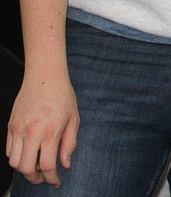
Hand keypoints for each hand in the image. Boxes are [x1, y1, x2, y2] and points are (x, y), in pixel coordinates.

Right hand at [6, 68, 78, 186]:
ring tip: (35, 167)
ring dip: (23, 169)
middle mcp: (32, 132)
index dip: (52, 178)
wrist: (44, 76)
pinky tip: (27, 154)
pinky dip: (16, 157)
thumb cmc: (62, 95)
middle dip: (35, 178)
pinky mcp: (11, 126)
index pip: (47, 165)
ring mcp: (18, 129)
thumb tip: (65, 164)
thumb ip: (69, 144)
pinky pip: (9, 149)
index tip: (56, 181)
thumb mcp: (74, 119)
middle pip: (26, 168)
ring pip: (14, 161)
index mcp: (50, 132)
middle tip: (44, 178)